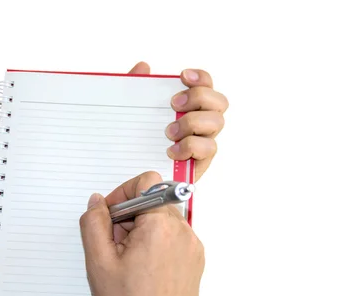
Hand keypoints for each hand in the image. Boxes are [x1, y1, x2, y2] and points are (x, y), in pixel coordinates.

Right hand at [79, 172, 204, 295]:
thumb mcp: (98, 261)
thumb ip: (94, 223)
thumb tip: (97, 202)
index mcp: (161, 225)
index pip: (147, 181)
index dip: (124, 192)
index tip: (111, 214)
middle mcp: (183, 231)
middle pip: (155, 202)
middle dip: (131, 216)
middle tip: (115, 245)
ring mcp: (193, 247)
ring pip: (165, 221)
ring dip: (144, 230)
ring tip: (130, 261)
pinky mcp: (196, 261)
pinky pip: (175, 238)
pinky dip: (158, 244)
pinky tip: (145, 269)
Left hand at [128, 62, 228, 181]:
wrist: (132, 172)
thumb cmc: (138, 140)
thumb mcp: (133, 111)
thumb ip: (136, 88)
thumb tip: (143, 67)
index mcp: (190, 106)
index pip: (207, 85)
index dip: (201, 78)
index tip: (182, 76)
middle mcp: (202, 122)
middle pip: (220, 101)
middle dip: (198, 98)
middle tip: (174, 105)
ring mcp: (204, 141)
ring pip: (217, 122)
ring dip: (193, 122)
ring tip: (169, 132)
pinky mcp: (201, 161)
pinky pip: (209, 148)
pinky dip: (191, 146)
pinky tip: (173, 150)